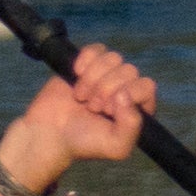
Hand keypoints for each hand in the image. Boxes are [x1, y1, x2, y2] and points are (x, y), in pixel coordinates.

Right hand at [4, 43, 158, 190]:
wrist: (49, 134)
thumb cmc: (84, 143)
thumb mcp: (116, 146)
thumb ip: (132, 126)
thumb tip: (125, 94)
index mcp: (138, 107)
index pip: (146, 86)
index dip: (127, 94)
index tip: (107, 111)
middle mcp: (125, 88)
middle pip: (129, 70)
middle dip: (106, 89)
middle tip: (91, 107)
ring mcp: (107, 75)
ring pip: (113, 58)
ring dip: (93, 78)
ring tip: (81, 97)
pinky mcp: (88, 64)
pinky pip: (97, 49)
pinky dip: (86, 60)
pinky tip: (76, 75)